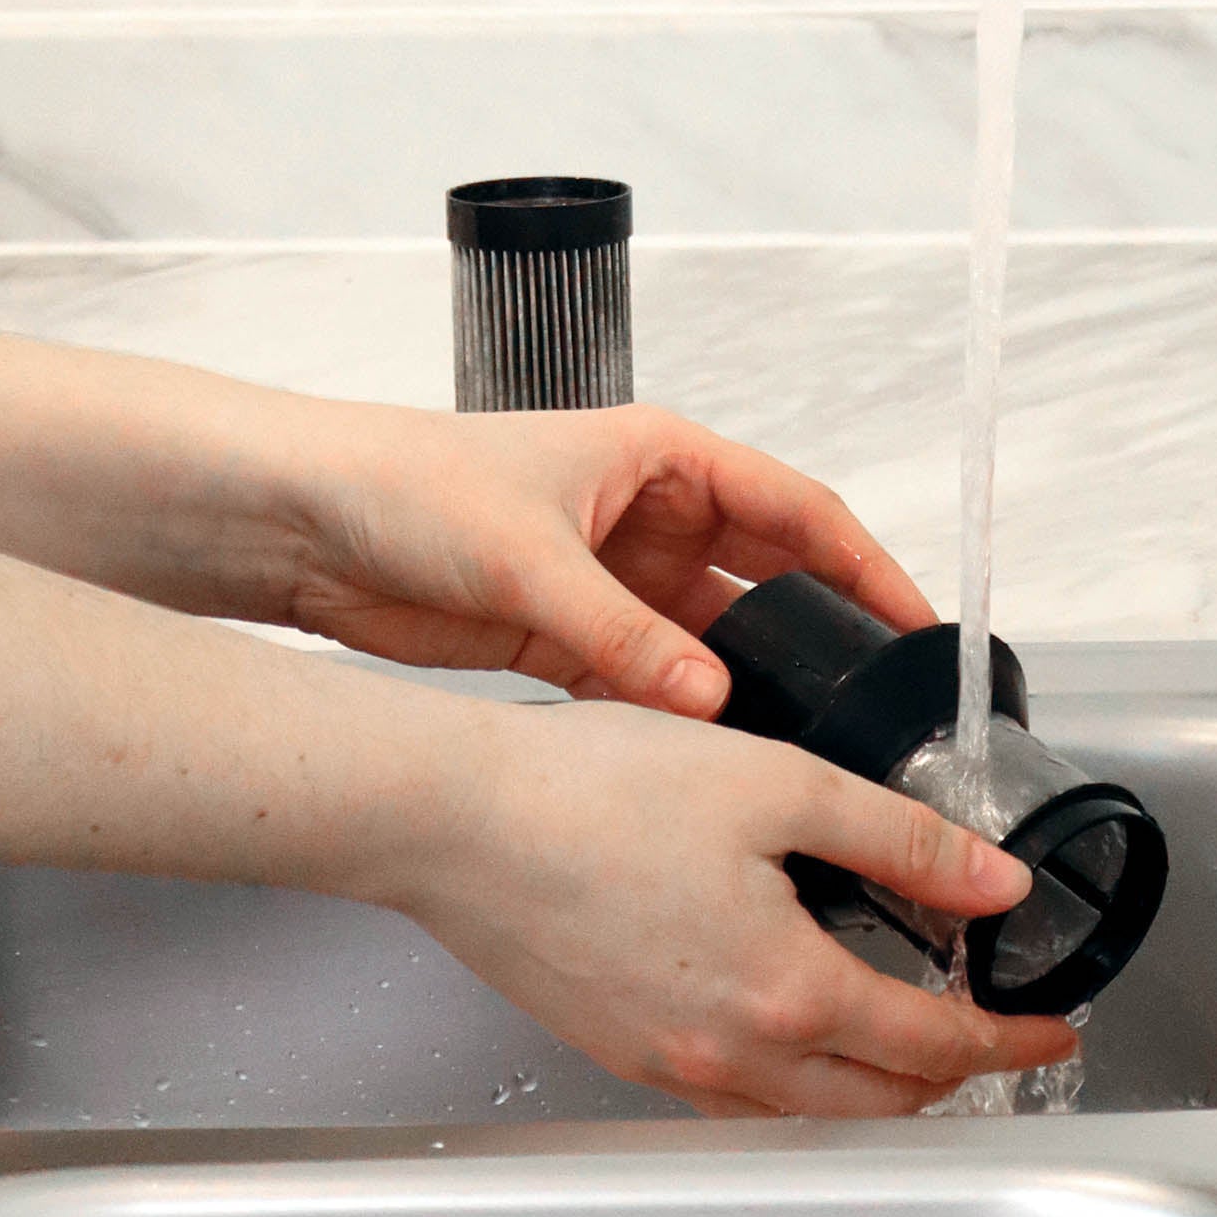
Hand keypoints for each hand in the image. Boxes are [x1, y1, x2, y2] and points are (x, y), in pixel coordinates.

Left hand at [286, 401, 931, 715]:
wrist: (302, 524)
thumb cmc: (404, 484)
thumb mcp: (528, 554)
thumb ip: (622, 634)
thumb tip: (709, 698)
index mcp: (664, 460)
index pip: (798, 510)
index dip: (864, 566)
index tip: (915, 624)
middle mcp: (652, 517)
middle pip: (768, 580)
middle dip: (820, 634)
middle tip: (874, 700)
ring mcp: (617, 580)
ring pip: (713, 640)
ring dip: (750, 685)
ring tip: (807, 743)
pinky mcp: (575, 635)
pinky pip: (654, 681)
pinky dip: (683, 716)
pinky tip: (715, 756)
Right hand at [396, 702, 1078, 1115]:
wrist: (451, 820)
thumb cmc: (593, 792)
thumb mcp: (779, 785)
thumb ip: (901, 839)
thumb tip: (993, 882)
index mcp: (783, 992)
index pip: (932, 1046)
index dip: (1007, 1040)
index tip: (1049, 1026)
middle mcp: (727, 1053)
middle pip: (876, 1098)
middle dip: (951, 1075)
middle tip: (991, 1030)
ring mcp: (666, 1062)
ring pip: (805, 1105)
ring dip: (873, 1078)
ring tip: (905, 1020)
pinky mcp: (618, 1046)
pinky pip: (736, 1090)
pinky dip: (796, 1072)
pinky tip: (792, 1010)